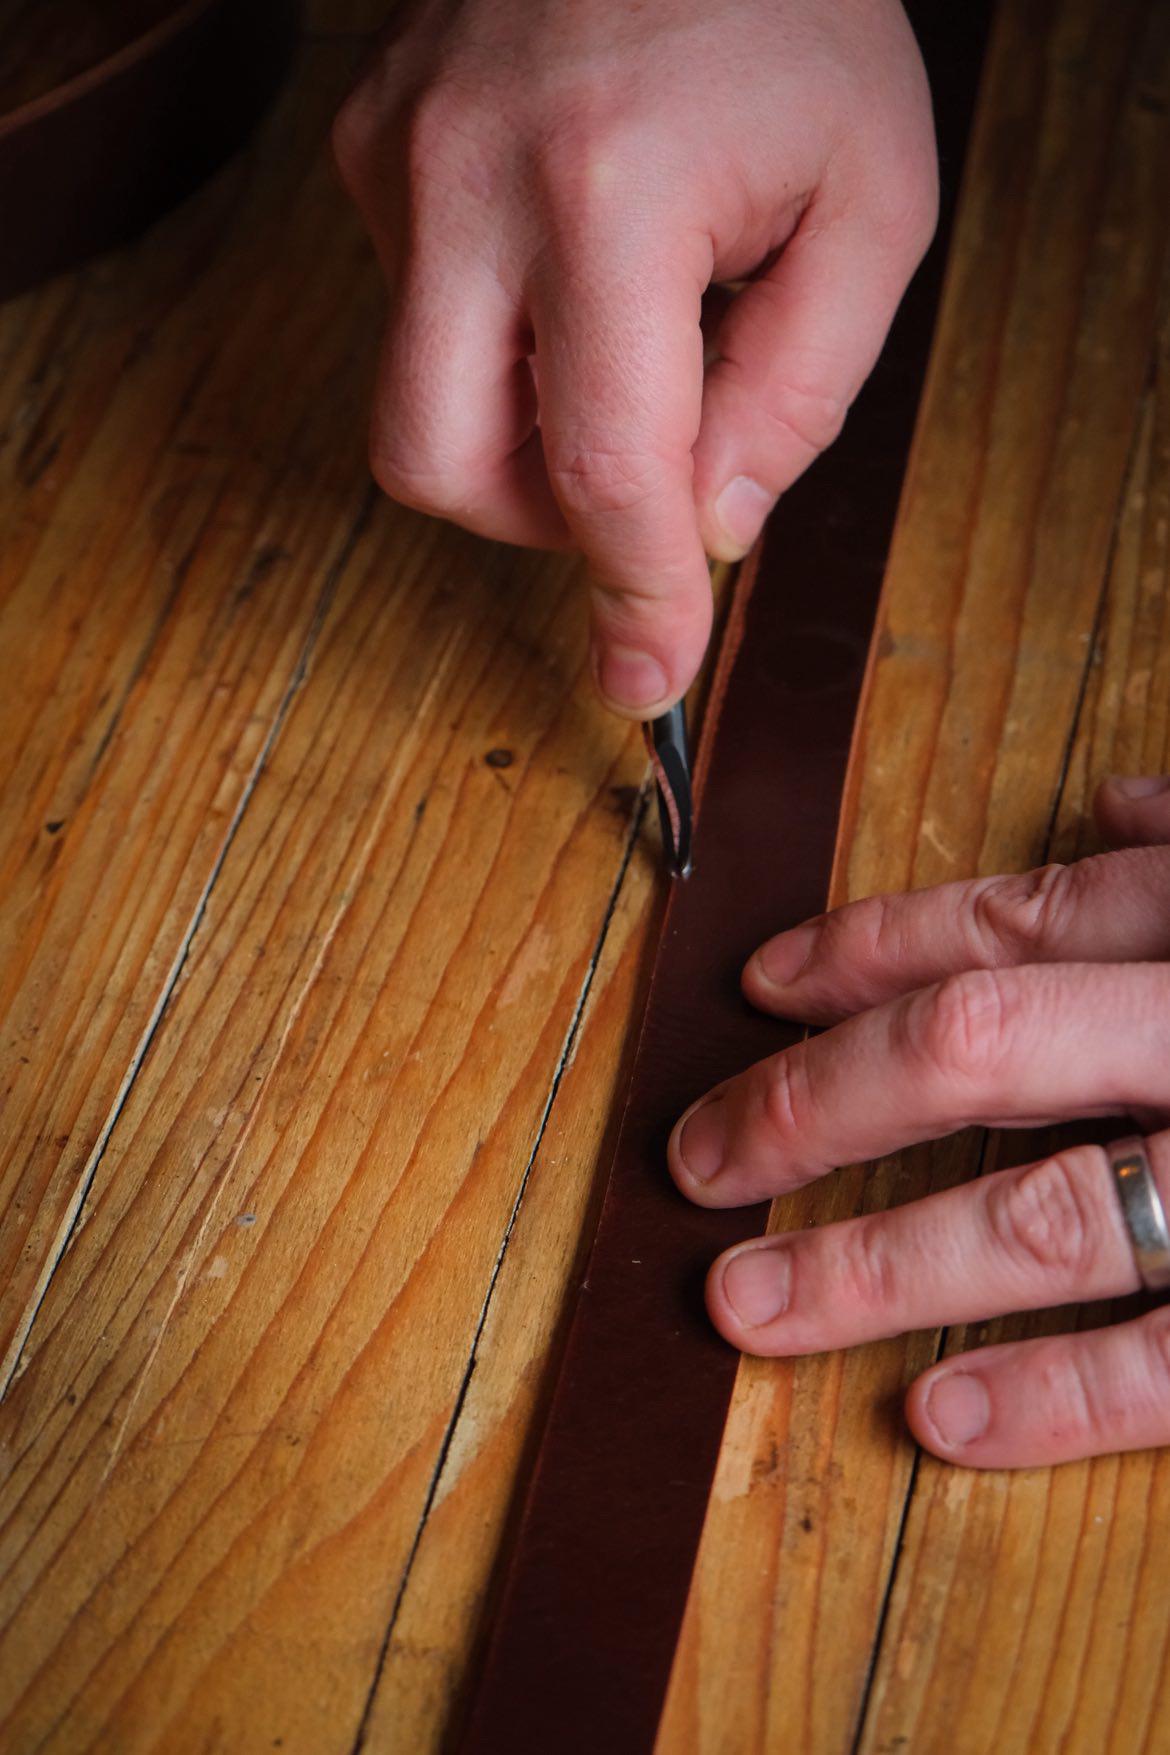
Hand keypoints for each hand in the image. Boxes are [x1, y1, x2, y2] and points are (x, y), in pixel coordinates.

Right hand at [333, 0, 936, 715]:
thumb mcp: (872, 200)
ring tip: (623, 325)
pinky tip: (568, 257)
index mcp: (607, 190)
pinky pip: (413, 315)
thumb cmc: (794, 9)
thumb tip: (710, 525)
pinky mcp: (366, 145)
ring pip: (415, 402)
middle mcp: (465, 178)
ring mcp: (395, 157)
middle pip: (439, 465)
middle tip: (631, 483)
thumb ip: (801, 391)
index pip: (600, 468)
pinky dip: (496, 338)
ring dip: (522, 426)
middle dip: (537, 522)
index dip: (632, 594)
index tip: (646, 676)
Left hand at [667, 776, 1169, 1468]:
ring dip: (876, 1264)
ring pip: (1044, 1216)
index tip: (759, 983)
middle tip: (698, 1159)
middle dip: (814, 1102)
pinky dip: (1054, 1395)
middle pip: (973, 1047)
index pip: (1004, 930)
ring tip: (747, 1305)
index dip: (863, 952)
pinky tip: (934, 1417)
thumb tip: (1116, 802)